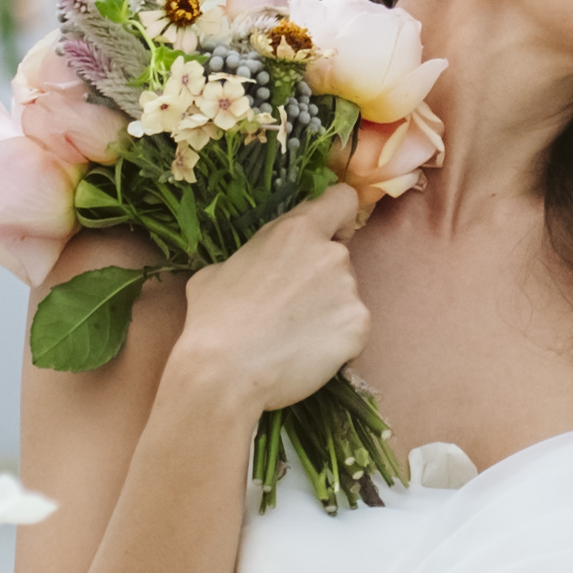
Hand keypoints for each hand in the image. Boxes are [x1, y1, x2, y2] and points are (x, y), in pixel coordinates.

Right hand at [168, 188, 369, 419]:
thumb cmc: (213, 319)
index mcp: (296, 230)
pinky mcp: (359, 328)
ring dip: (327, 308)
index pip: (341, 200)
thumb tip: (254, 268)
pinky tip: (306, 353)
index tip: (327, 235)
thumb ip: (252, 257)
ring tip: (293, 334)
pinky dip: (335, 339)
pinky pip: (352, 328)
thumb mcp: (218, 270)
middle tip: (290, 304)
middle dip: (320, 275)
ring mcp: (350, 292)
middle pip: (338, 255)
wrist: (226, 373)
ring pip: (345, 294)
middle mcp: (331, 254)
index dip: (335, 218)